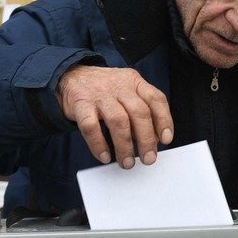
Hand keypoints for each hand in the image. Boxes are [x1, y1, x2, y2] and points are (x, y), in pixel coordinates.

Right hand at [56, 65, 173, 168]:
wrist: (71, 75)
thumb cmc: (105, 90)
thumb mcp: (127, 91)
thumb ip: (142, 110)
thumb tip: (154, 139)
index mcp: (134, 82)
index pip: (156, 99)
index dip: (164, 120)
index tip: (166, 139)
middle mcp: (119, 86)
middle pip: (139, 112)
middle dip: (146, 139)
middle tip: (148, 158)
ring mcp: (99, 94)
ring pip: (118, 121)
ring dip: (124, 146)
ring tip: (127, 162)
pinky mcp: (80, 103)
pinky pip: (90, 126)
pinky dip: (99, 144)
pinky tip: (105, 156)